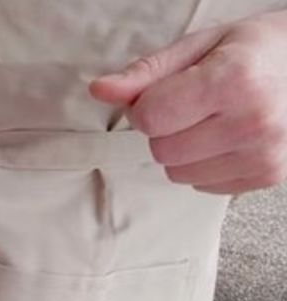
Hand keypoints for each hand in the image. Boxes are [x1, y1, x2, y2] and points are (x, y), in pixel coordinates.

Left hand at [91, 11, 286, 194]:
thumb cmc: (256, 51)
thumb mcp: (201, 46)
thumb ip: (147, 72)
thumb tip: (101, 90)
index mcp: (234, 81)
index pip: (150, 117)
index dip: (147, 105)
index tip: (168, 91)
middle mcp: (253, 122)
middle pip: (161, 150)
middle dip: (166, 129)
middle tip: (198, 104)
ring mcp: (264, 154)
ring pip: (177, 173)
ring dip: (184, 150)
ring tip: (217, 120)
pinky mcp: (267, 176)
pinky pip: (202, 186)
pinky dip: (206, 165)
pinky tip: (230, 137)